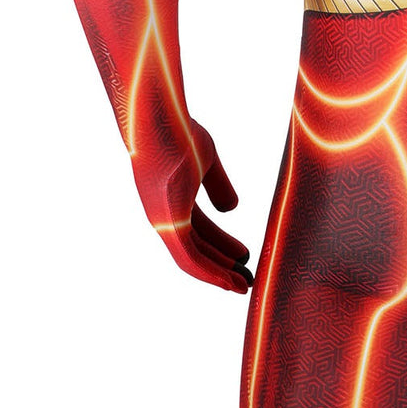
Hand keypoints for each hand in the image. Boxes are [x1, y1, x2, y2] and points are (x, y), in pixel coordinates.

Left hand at [137, 119, 253, 292]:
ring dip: (219, 276)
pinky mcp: (168, 222)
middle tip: (246, 278)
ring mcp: (164, 222)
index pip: (199, 233)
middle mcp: (164, 218)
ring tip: (243, 286)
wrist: (160, 121)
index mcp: (172, 203)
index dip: (222, 246)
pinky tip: (229, 280)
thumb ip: (218, 186)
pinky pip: (189, 258)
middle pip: (197, 249)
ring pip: (192, 261)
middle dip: (223, 266)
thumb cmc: (181, 133)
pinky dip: (210, 272)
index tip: (243, 256)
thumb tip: (232, 209)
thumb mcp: (207, 161)